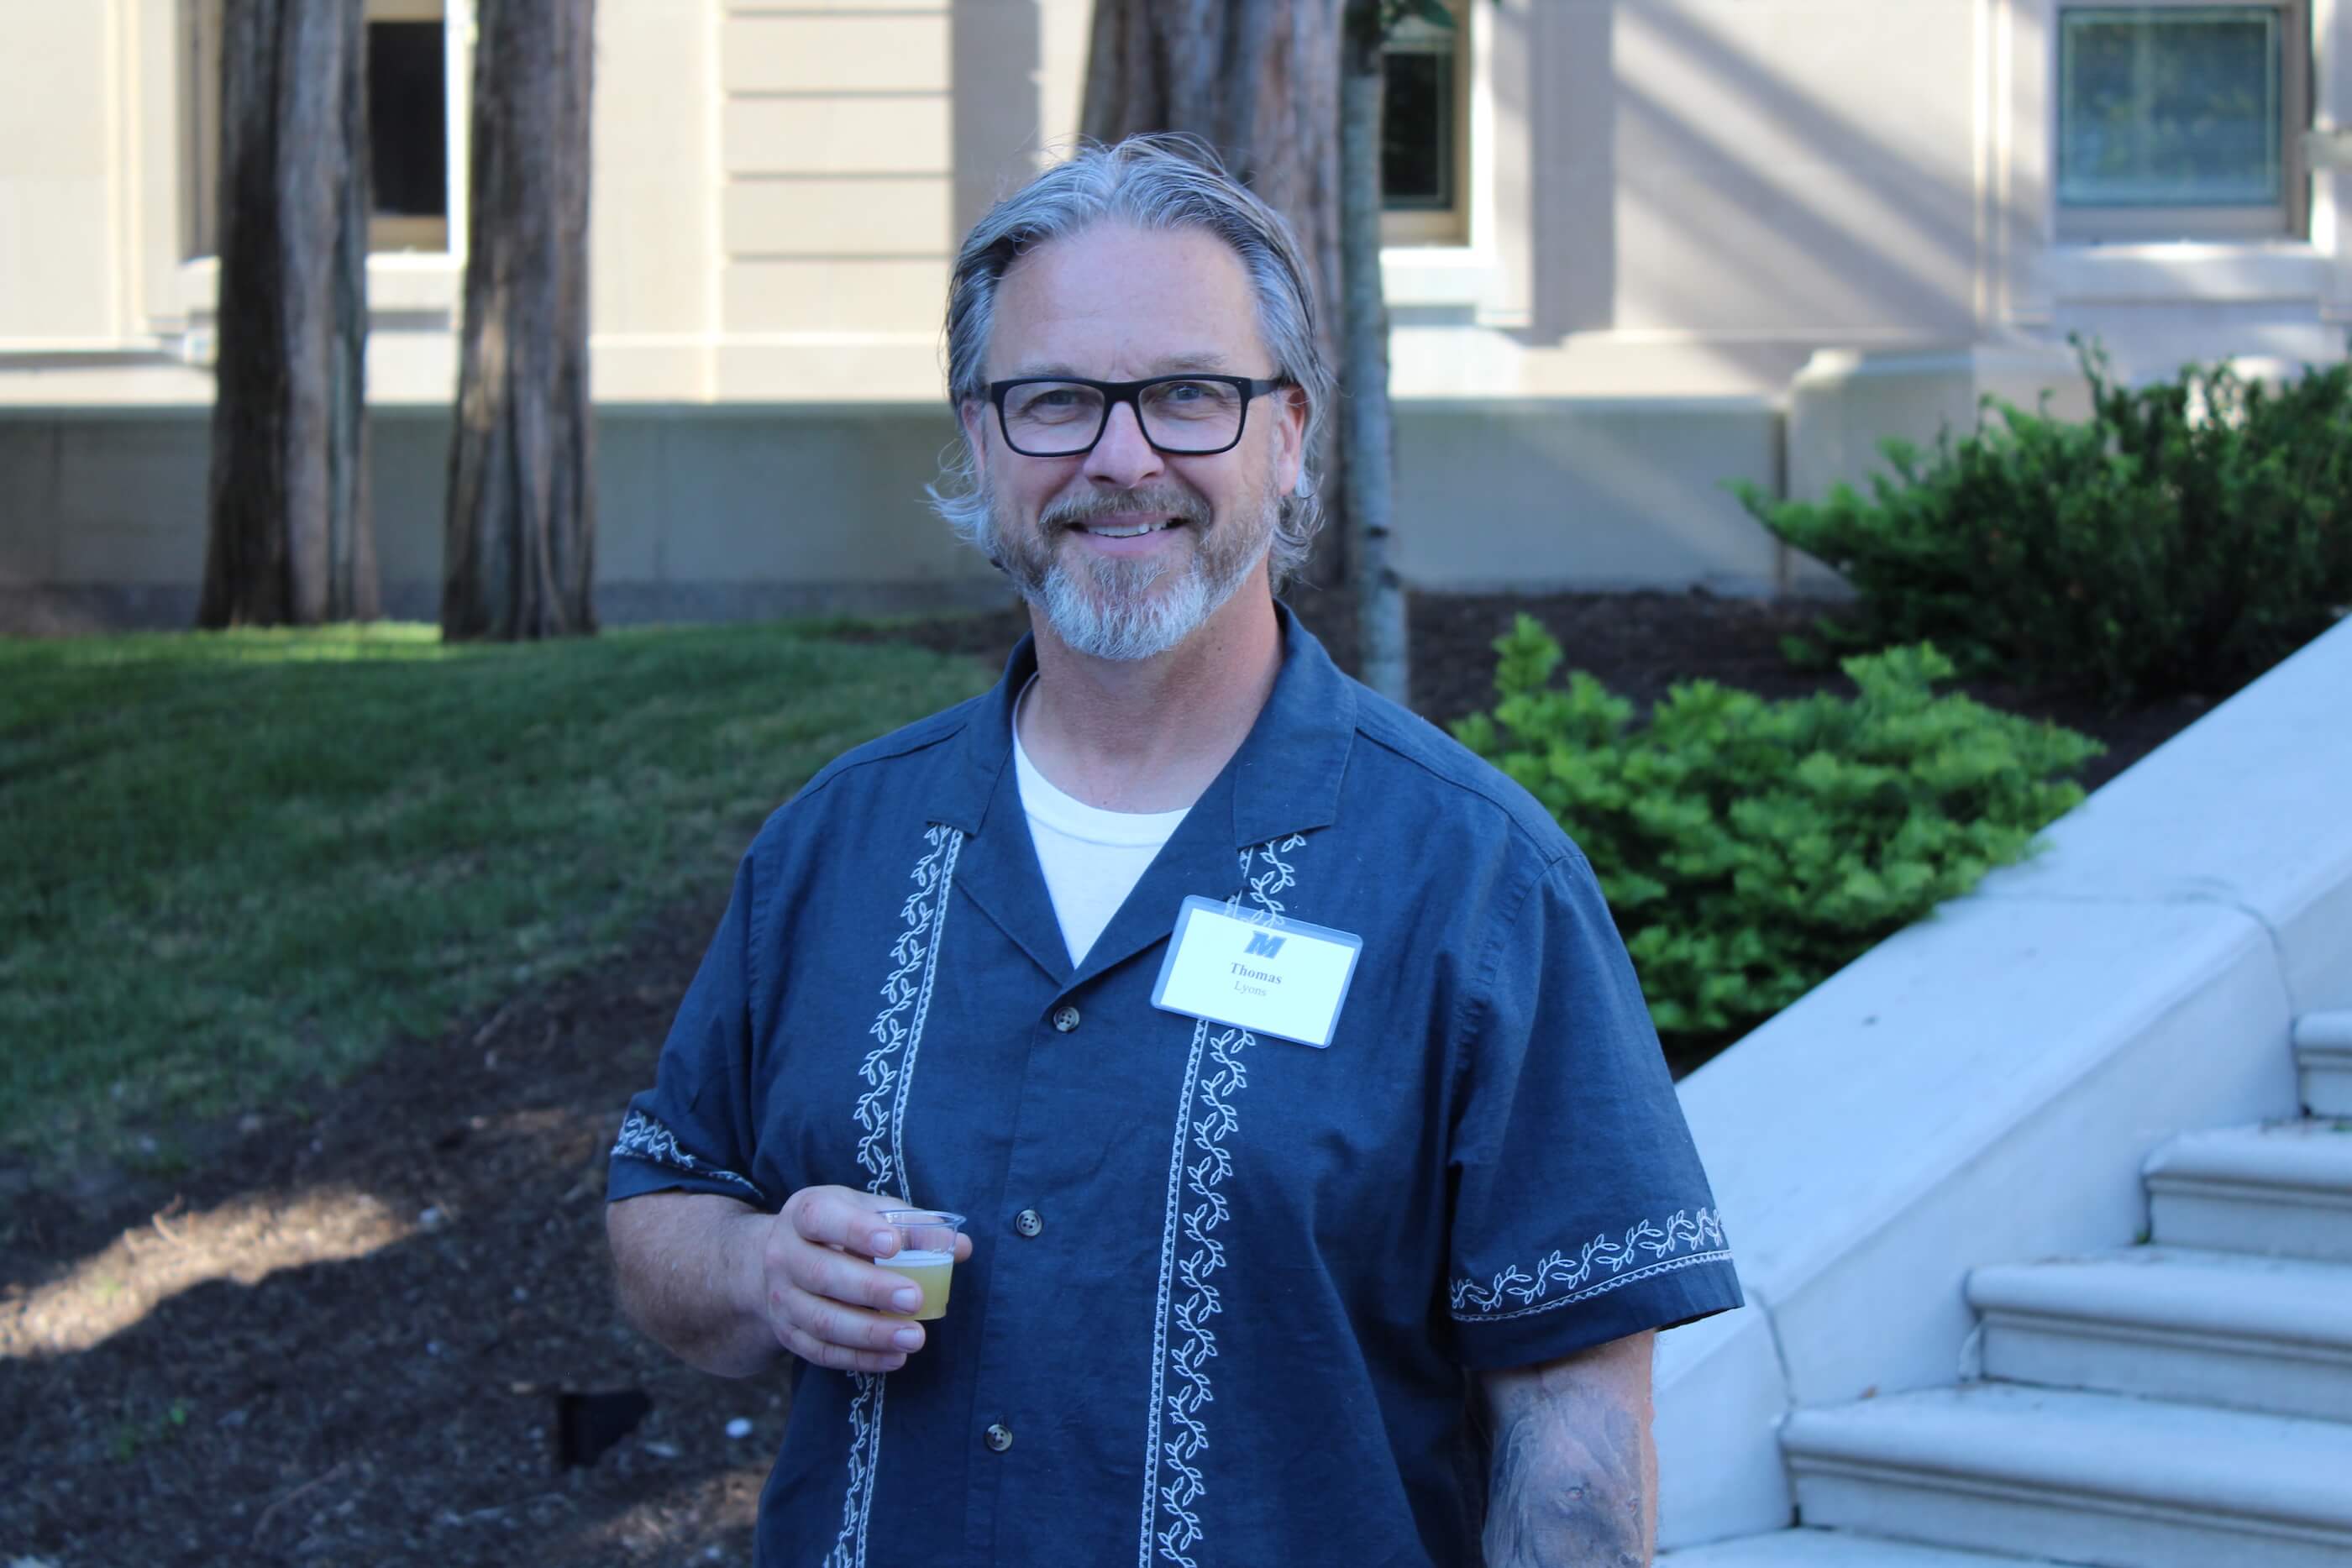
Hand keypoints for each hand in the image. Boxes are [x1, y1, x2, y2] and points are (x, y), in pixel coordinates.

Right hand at [750, 1186, 975, 1373]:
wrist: (781, 1260)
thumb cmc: (838, 1229)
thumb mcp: (867, 1212)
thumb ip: (912, 1225)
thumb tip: (960, 1247)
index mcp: (804, 1213)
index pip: (821, 1217)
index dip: (857, 1230)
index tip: (894, 1244)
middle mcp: (784, 1254)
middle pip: (822, 1274)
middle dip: (871, 1289)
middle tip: (915, 1298)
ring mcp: (781, 1298)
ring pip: (821, 1320)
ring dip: (870, 1332)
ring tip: (914, 1337)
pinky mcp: (788, 1333)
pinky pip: (821, 1352)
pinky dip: (860, 1358)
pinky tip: (895, 1357)